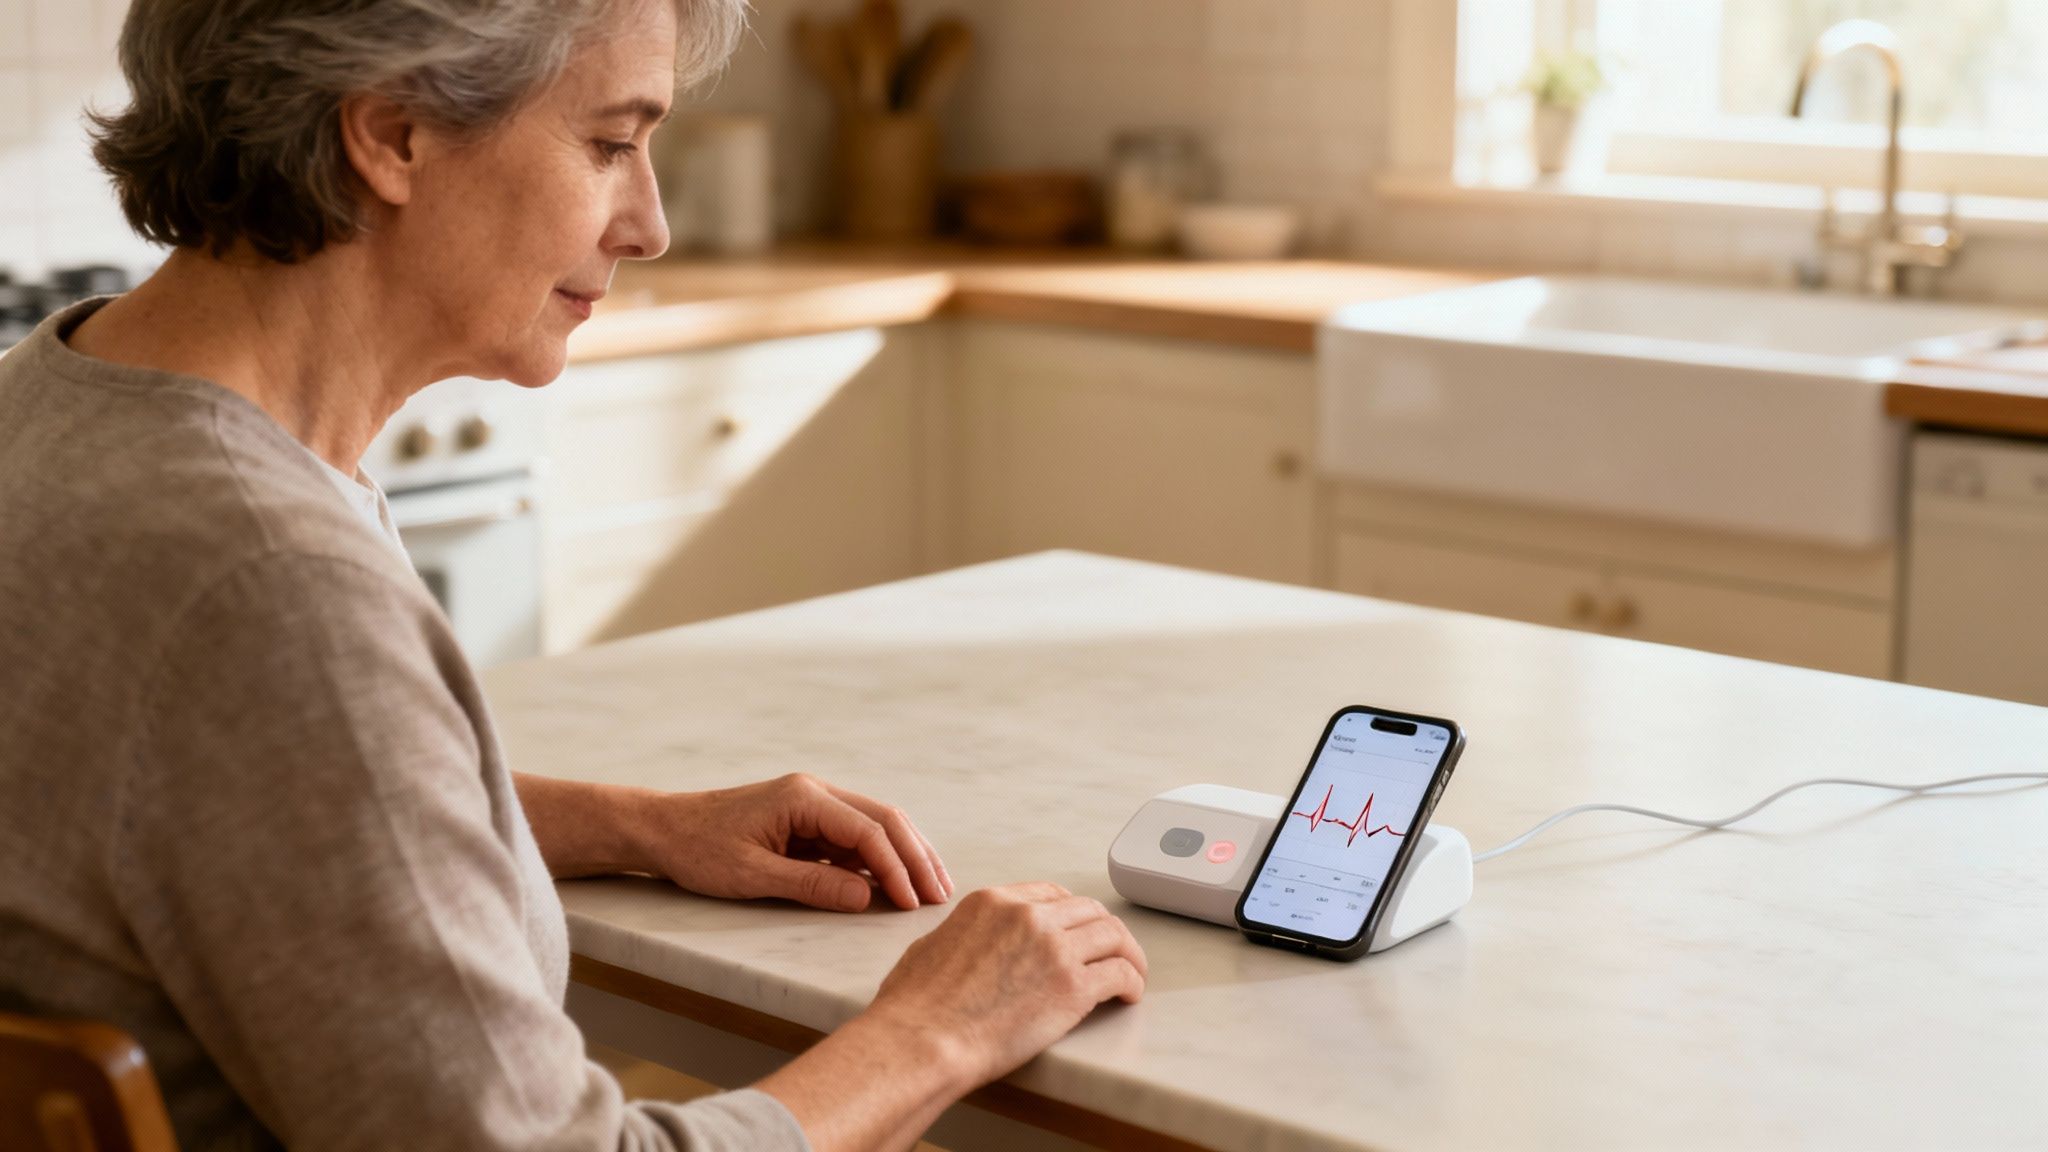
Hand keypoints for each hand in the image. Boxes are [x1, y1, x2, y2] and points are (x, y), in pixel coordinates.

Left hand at [635, 773, 952, 911]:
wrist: (663, 830)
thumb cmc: (698, 850)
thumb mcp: (751, 874)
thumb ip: (811, 885)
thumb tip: (867, 897)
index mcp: (803, 797)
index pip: (867, 831)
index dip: (896, 868)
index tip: (913, 903)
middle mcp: (815, 793)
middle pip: (884, 819)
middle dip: (916, 857)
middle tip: (940, 895)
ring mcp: (814, 805)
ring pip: (875, 826)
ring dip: (904, 856)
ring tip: (931, 890)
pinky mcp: (808, 822)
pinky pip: (855, 839)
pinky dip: (880, 861)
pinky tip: (896, 885)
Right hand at [863, 882, 1147, 1086]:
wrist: (924, 1039)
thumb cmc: (915, 1006)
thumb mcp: (931, 946)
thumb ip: (961, 936)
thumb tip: (968, 947)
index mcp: (993, 902)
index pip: (1051, 893)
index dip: (1072, 912)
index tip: (1079, 928)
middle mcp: (1028, 916)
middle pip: (1087, 910)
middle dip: (1104, 929)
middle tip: (1113, 949)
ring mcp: (1054, 948)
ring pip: (1113, 935)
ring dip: (1128, 953)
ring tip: (1132, 972)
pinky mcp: (1073, 986)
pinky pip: (1120, 973)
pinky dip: (1132, 981)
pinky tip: (1129, 994)